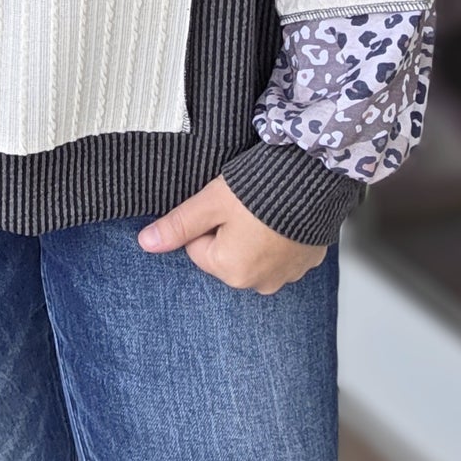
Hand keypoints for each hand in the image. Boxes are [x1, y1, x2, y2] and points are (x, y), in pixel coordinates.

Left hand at [137, 176, 327, 292]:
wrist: (315, 177)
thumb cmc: (260, 189)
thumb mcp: (210, 202)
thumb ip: (178, 225)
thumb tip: (145, 243)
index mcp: (232, 272)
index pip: (199, 247)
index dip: (205, 220)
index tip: (221, 203)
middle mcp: (260, 283)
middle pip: (226, 254)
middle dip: (230, 230)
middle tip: (243, 203)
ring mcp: (288, 275)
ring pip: (254, 253)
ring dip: (255, 234)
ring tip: (263, 206)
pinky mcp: (308, 261)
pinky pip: (282, 251)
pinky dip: (279, 235)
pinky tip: (283, 212)